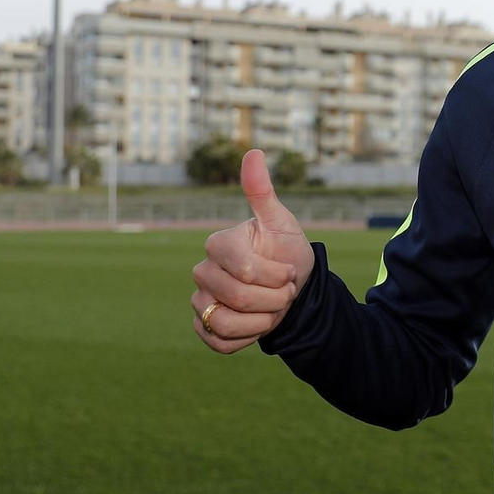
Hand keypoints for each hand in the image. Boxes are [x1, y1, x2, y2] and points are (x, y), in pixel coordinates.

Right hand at [191, 148, 316, 353]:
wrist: (292, 290)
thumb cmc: (287, 251)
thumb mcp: (282, 222)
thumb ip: (263, 192)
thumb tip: (253, 151)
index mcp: (219, 244)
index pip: (243, 268)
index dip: (274, 276)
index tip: (289, 272)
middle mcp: (202, 271)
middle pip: (236, 296)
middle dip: (273, 299)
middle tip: (286, 292)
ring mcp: (200, 299)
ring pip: (226, 322)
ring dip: (262, 321)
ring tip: (275, 309)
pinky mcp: (203, 326)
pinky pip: (219, 342)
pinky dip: (247, 340)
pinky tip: (260, 325)